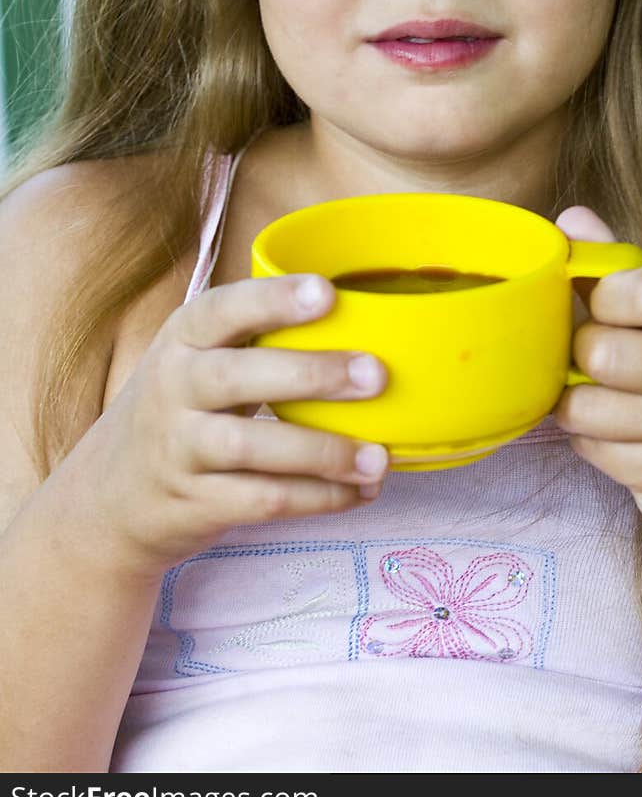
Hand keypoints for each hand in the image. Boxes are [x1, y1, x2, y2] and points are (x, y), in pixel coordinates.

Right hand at [72, 275, 389, 578]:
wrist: (109, 497)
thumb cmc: (181, 409)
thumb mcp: (197, 360)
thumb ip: (257, 339)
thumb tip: (367, 318)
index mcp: (182, 339)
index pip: (223, 309)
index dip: (274, 299)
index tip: (327, 293)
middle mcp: (174, 388)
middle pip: (240, 376)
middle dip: (312, 374)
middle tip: (376, 375)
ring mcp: (179, 449)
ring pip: (253, 447)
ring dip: (323, 452)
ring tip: (378, 458)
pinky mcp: (194, 503)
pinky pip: (262, 500)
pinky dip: (316, 498)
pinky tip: (358, 492)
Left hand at [554, 206, 641, 551]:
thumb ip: (622, 266)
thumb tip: (570, 218)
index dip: (602, 299)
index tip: (606, 310)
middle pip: (601, 351)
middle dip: (583, 358)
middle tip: (602, 365)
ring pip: (586, 405)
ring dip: (578, 405)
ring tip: (606, 401)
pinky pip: (591, 448)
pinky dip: (590, 441)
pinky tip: (622, 438)